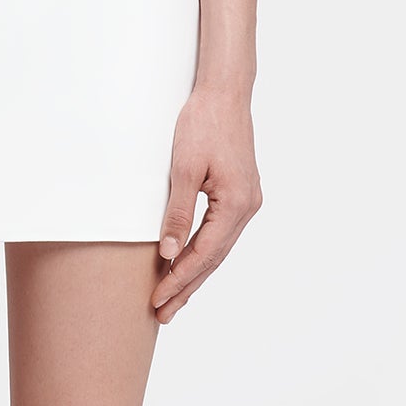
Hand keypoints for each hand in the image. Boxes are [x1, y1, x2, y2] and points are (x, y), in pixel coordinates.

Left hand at [152, 85, 262, 323]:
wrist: (224, 91)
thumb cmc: (203, 123)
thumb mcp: (183, 168)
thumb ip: (177, 213)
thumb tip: (169, 254)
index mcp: (236, 204)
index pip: (204, 254)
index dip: (180, 280)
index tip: (158, 300)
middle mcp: (248, 207)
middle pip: (214, 258)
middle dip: (187, 286)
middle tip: (163, 313)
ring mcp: (247, 200)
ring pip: (219, 247)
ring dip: (195, 272)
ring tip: (172, 297)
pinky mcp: (241, 192)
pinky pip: (221, 232)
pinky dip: (204, 250)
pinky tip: (189, 261)